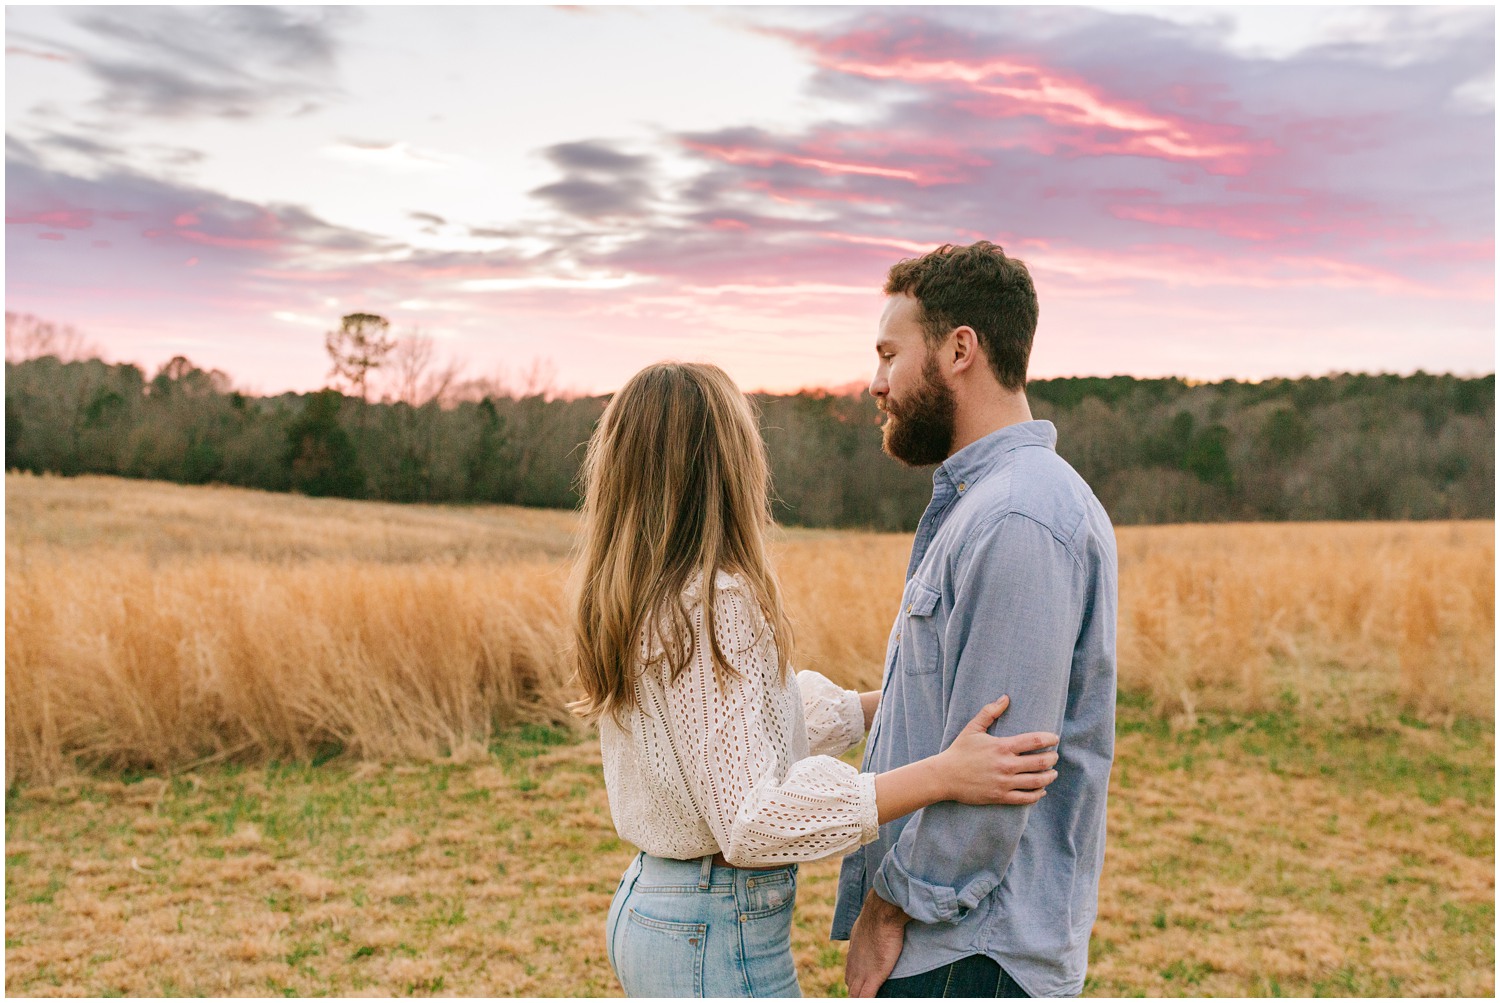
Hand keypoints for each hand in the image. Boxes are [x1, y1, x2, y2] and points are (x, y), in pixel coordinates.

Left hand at [845, 889, 908, 997]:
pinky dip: (867, 1001)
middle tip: (860, 996)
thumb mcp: (866, 927)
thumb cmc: (877, 917)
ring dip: (859, 998)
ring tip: (864, 999)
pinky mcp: (874, 976)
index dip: (855, 985)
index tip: (860, 989)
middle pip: (851, 989)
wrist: (880, 914)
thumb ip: (867, 935)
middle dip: (855, 996)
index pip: (850, 976)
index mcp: (853, 955)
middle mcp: (853, 966)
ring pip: (855, 995)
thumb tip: (874, 929)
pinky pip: (865, 998)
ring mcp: (862, 972)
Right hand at [937, 695, 1059, 805]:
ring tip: (1053, 773)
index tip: (1055, 738)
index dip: (1049, 739)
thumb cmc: (959, 751)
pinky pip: (1026, 798)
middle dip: (1052, 759)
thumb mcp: (973, 728)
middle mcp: (1006, 765)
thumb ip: (989, 712)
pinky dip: (1038, 794)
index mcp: (1002, 746)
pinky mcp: (1000, 797)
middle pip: (1041, 762)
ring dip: (1049, 777)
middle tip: (1055, 756)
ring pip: (1037, 781)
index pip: (1035, 741)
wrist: (944, 776)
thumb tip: (1005, 698)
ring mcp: (1004, 782)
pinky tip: (1041, 790)